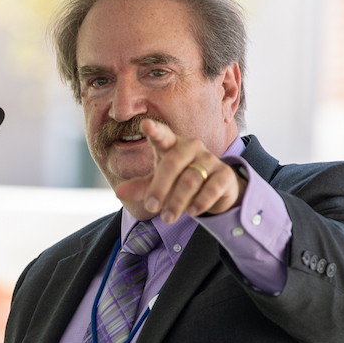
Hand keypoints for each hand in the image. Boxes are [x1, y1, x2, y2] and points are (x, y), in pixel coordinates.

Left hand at [113, 119, 244, 222]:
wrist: (216, 190)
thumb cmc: (180, 181)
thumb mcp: (157, 184)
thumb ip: (140, 187)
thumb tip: (119, 192)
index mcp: (172, 145)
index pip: (162, 135)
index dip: (154, 130)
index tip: (145, 124)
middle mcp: (192, 147)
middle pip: (173, 163)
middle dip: (160, 188)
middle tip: (151, 208)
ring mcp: (210, 159)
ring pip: (191, 179)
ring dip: (177, 202)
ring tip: (167, 218)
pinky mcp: (224, 174)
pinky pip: (211, 188)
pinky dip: (200, 202)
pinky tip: (192, 212)